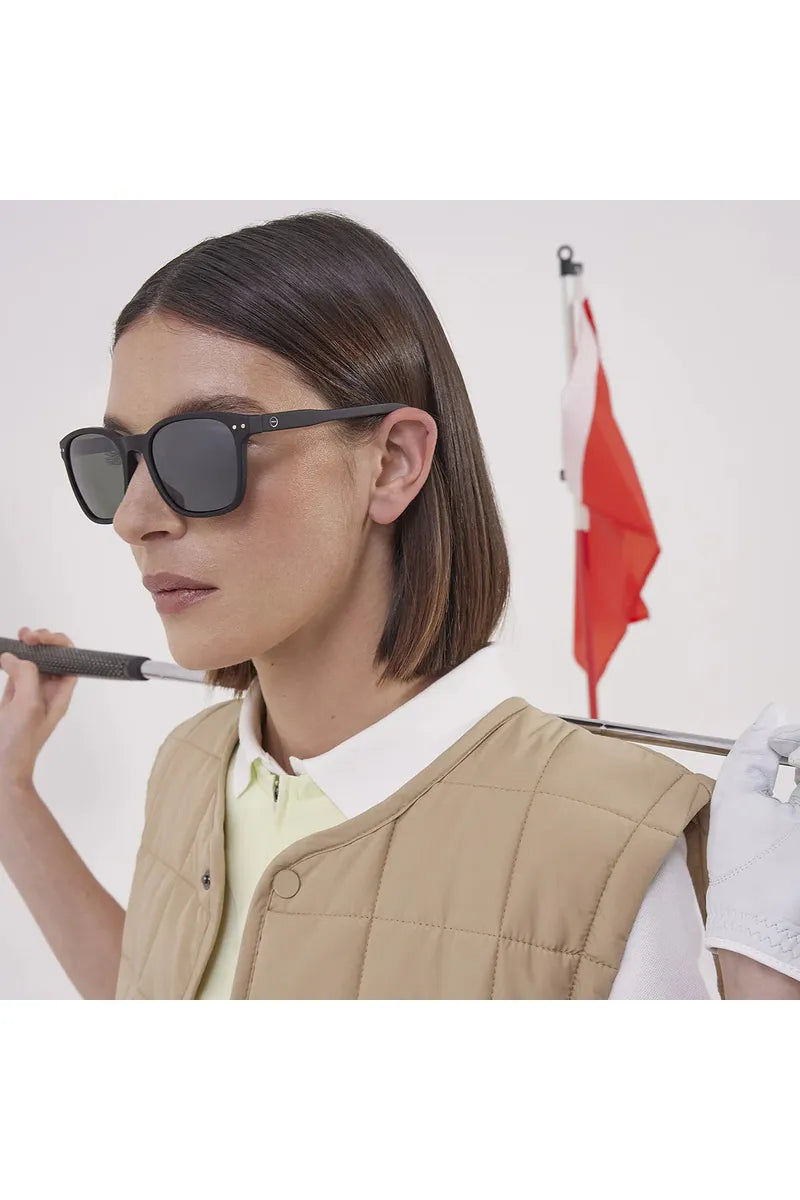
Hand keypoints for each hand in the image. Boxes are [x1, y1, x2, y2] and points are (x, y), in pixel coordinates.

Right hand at [0, 627, 78, 789]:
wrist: (0, 770)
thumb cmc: (17, 745)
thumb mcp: (27, 706)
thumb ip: (27, 676)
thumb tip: (15, 657)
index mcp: (59, 695)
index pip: (70, 661)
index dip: (59, 645)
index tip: (41, 639)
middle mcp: (47, 693)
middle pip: (53, 658)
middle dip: (43, 642)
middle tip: (27, 636)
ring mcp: (29, 696)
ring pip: (34, 664)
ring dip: (28, 648)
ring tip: (19, 637)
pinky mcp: (11, 700)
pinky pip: (15, 674)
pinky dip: (12, 661)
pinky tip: (6, 656)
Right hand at [704, 702, 799, 981]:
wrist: (757, 930)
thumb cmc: (747, 871)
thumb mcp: (738, 798)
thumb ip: (754, 748)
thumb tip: (772, 714)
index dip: (791, 741)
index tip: (776, 749)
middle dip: (797, 765)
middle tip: (783, 765)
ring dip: (798, 787)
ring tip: (790, 799)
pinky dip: (797, 808)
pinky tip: (794, 820)